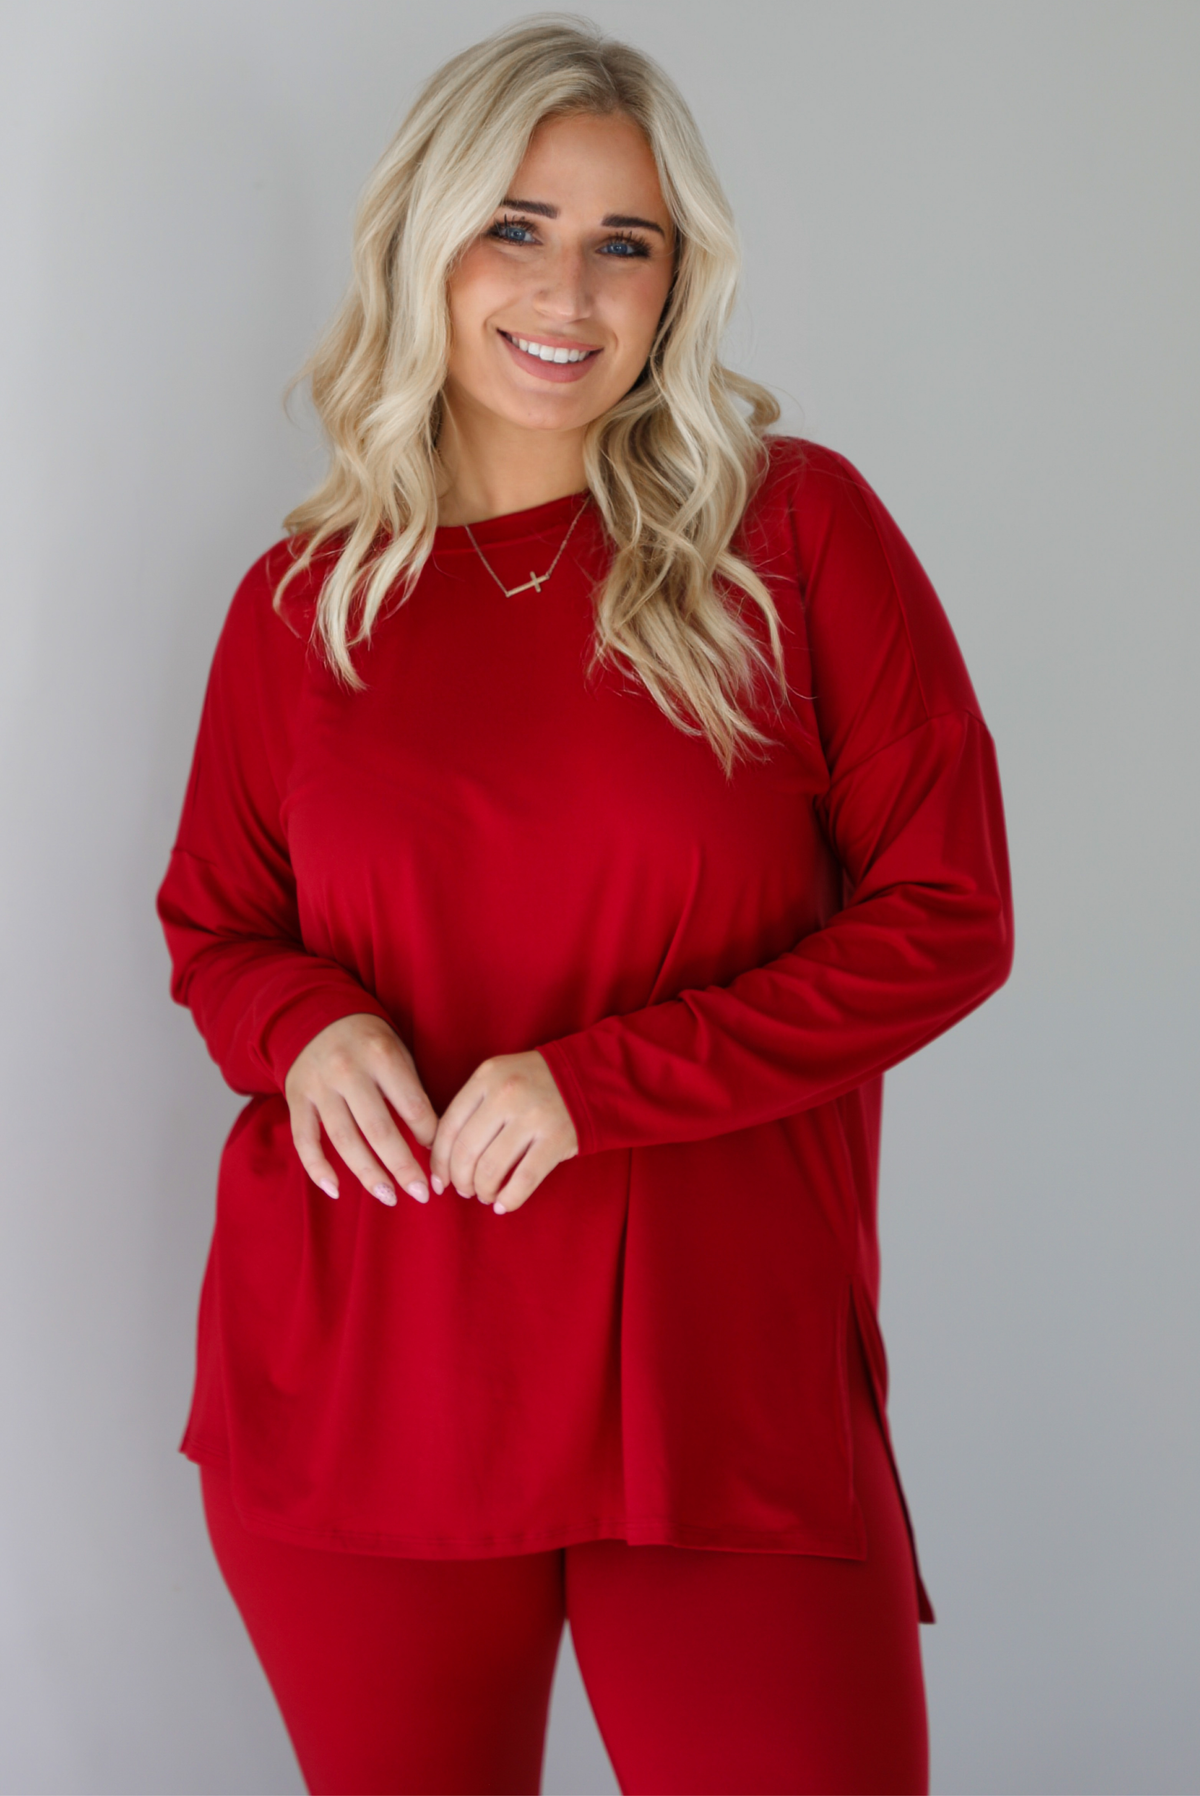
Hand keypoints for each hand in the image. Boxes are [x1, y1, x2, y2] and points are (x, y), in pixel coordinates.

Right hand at [284, 1013, 438, 1205]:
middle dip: (402, 1166)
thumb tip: (432, 1142)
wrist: (314, 1015)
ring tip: (388, 1196)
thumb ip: (410, 1089)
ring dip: (367, 1173)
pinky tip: (335, 1190)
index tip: (440, 1159)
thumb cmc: (368, 1042)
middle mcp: (348, 1070)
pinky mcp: (297, 1099)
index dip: (429, 1136)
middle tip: (421, 1194)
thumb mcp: (396, 1050)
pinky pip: (305, 1140)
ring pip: (343, 1140)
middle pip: (378, 1129)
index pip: (412, 1105)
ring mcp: (319, 1086)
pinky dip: (317, 1168)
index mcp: (381, 1054)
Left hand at [430, 1051, 577, 1214]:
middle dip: (460, 1180)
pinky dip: (509, 1199)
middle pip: (467, 1151)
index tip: (440, 1181)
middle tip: (465, 1190)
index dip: (439, 1161)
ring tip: (487, 1195)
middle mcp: (507, 1093)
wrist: (591, 1076)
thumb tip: (442, 1157)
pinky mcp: (556, 1138)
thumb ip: (473, 1107)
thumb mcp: (500, 1079)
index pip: (449, 1127)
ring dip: (483, 1191)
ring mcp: (533, 1116)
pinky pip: (523, 1180)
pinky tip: (504, 1204)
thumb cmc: (537, 1085)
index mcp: (487, 1076)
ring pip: (491, 1169)